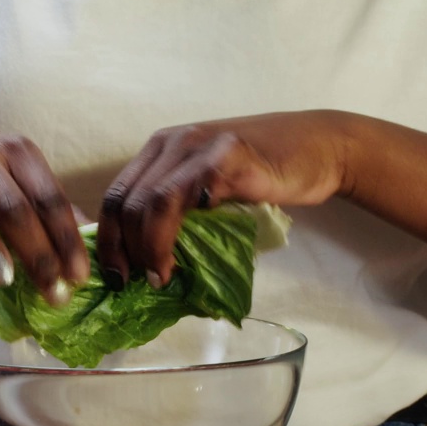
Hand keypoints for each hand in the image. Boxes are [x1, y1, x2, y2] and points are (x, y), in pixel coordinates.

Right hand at [0, 128, 88, 303]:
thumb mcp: (16, 185)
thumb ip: (45, 209)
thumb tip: (90, 243)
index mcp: (21, 154)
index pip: (51, 199)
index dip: (67, 240)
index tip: (79, 276)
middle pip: (17, 209)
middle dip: (38, 255)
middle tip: (53, 293)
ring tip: (6, 279)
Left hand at [97, 111, 350, 286]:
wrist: (321, 150)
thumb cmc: (270, 174)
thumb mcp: (214, 190)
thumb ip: (184, 212)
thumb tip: (152, 263)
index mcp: (162, 149)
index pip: (115, 194)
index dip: (106, 238)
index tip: (113, 273)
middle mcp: (171, 143)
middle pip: (122, 201)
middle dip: (118, 249)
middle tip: (130, 282)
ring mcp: (195, 147)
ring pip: (144, 202)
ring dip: (143, 249)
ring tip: (155, 278)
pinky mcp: (221, 159)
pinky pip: (174, 200)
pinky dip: (164, 239)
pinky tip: (171, 264)